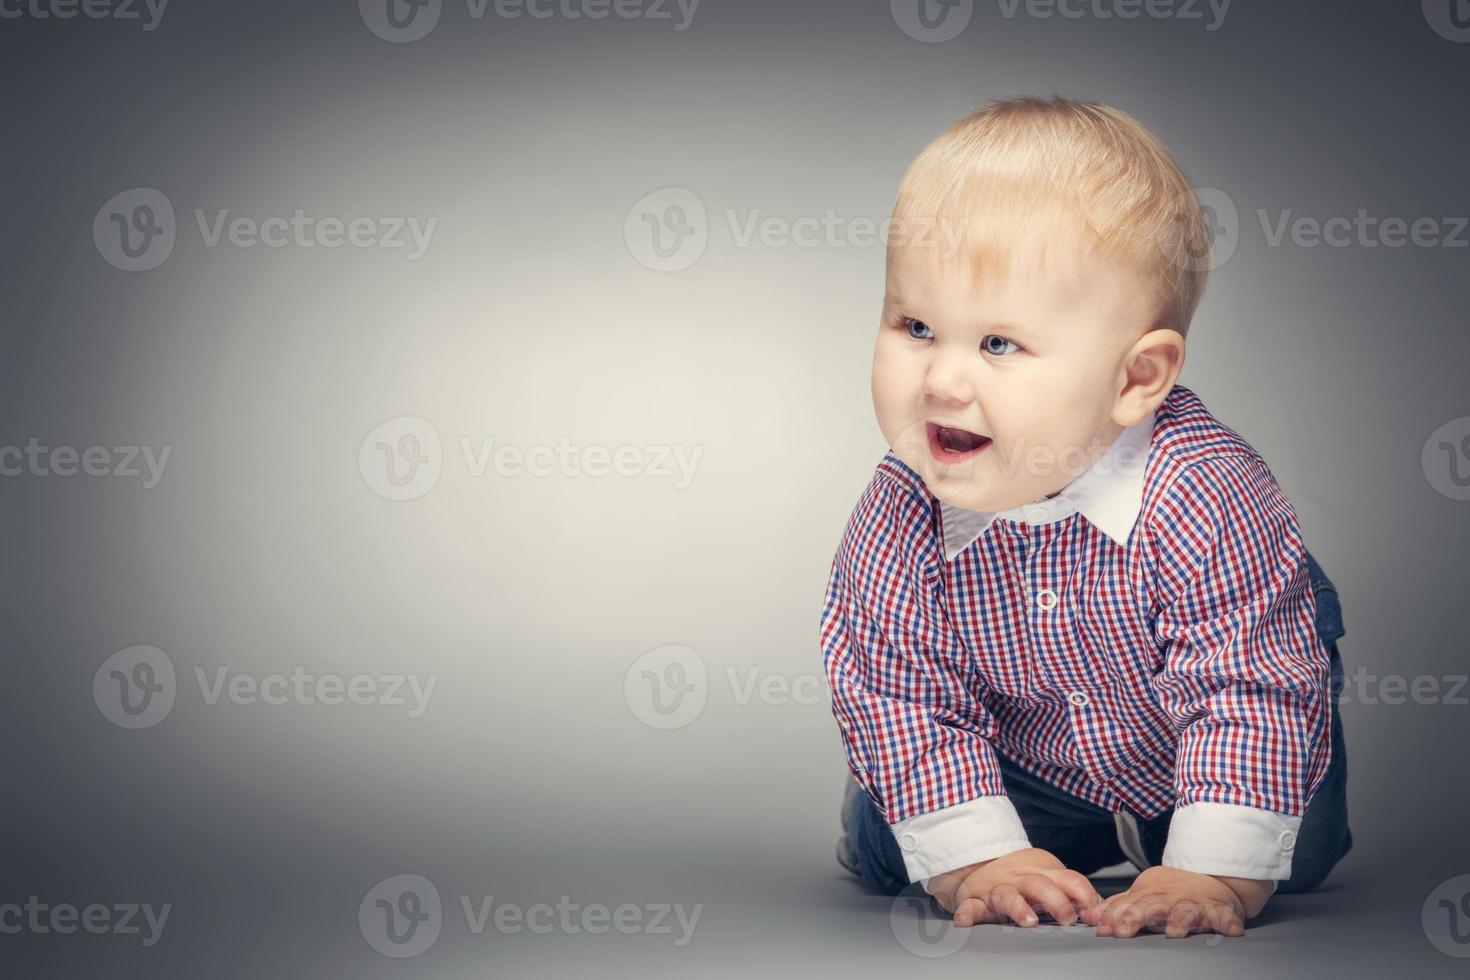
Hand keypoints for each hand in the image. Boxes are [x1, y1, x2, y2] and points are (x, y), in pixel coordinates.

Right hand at [927, 848, 1102, 927]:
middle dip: (1056, 901)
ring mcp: (997, 890)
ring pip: (1008, 896)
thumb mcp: (1048, 874)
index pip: (1069, 879)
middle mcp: (1021, 880)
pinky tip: (965, 920)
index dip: (1083, 894)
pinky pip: (969, 906)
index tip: (1093, 911)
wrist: (977, 860)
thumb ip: (1072, 890)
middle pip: (1041, 886)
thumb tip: (1101, 907)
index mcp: (1042, 873)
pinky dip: (967, 912)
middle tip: (1068, 918)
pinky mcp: (975, 900)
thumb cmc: (1020, 874)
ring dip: (1018, 907)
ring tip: (1028, 920)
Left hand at [1079, 865, 1259, 938]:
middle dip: (1135, 917)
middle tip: (1123, 930)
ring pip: (1186, 912)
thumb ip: (1116, 907)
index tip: (1103, 928)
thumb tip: (1088, 916)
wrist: (1209, 874)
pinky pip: (1225, 917)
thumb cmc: (1170, 890)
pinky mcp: (1220, 910)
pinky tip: (1229, 931)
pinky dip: (1228, 922)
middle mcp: (1169, 899)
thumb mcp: (1141, 894)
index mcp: (1148, 895)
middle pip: (1150, 907)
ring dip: (1179, 920)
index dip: (1114, 916)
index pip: (1126, 905)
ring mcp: (1194, 904)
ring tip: (1173, 931)